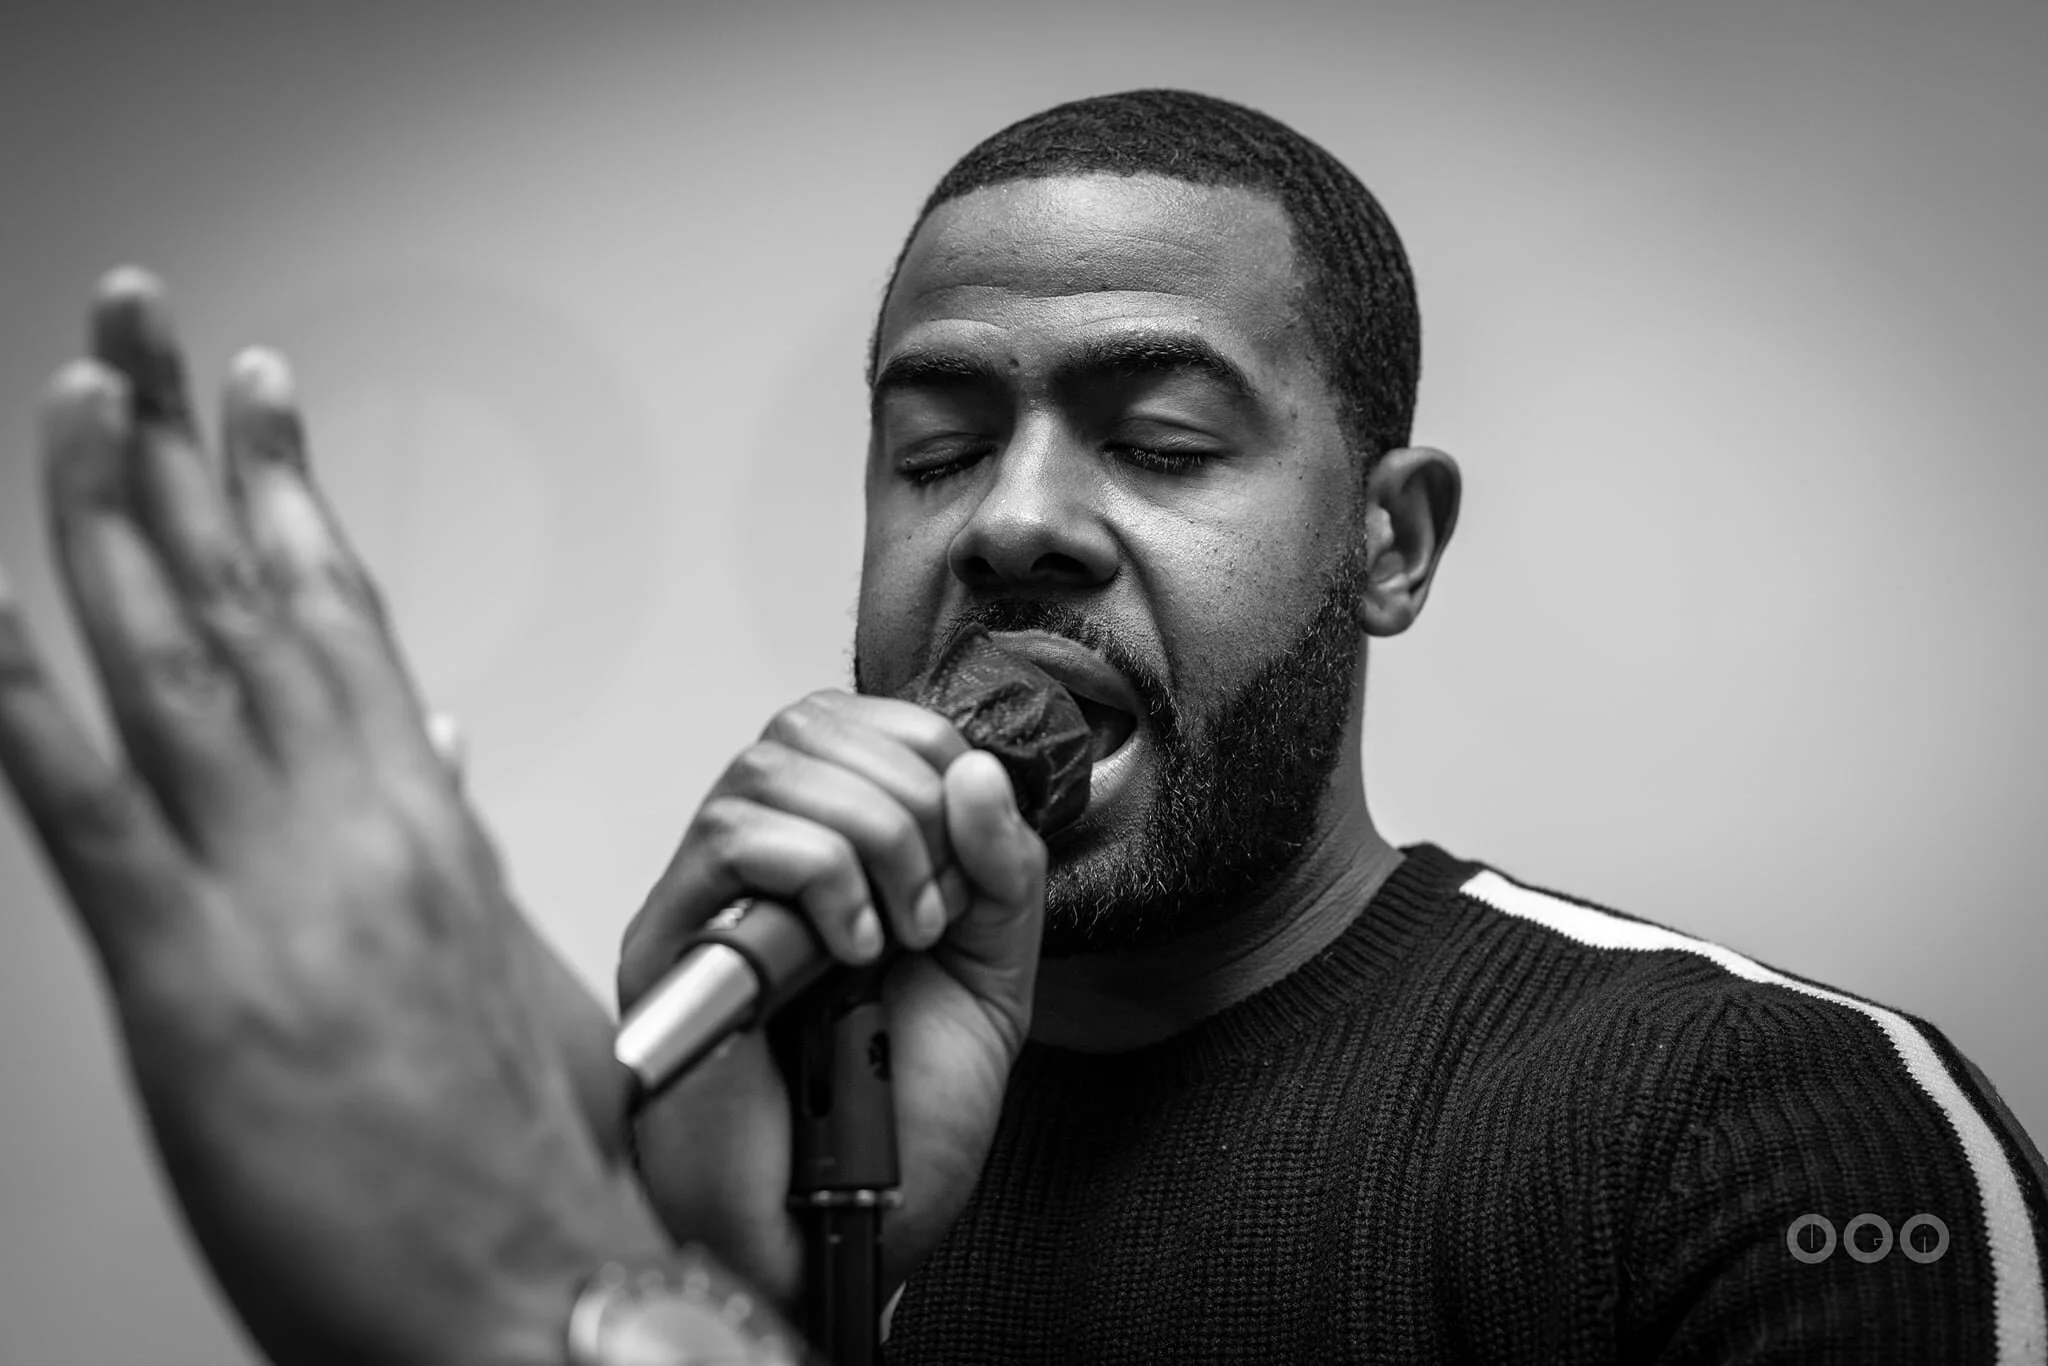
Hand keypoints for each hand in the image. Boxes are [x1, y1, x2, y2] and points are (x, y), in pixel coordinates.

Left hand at [0, 270, 668, 1365]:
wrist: (541, 1290)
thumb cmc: (524, 1155)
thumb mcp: (504, 972)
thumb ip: (447, 838)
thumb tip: (421, 741)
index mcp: (420, 828)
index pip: (343, 619)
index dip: (287, 497)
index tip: (256, 403)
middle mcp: (350, 827)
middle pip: (255, 599)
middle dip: (186, 446)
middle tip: (145, 325)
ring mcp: (271, 893)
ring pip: (178, 663)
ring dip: (113, 514)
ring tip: (79, 394)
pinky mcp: (191, 983)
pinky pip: (89, 815)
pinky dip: (23, 702)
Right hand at [618, 688, 1049, 1309]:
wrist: (845, 1228)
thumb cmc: (899, 1119)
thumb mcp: (991, 976)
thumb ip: (1003, 872)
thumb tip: (979, 772)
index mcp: (829, 847)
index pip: (858, 719)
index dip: (928, 753)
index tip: (966, 851)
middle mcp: (756, 858)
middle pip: (811, 725)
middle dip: (909, 802)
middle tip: (934, 910)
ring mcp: (704, 896)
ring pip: (770, 769)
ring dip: (871, 840)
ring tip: (896, 937)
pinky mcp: (665, 945)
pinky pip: (735, 842)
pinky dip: (819, 878)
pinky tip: (848, 952)